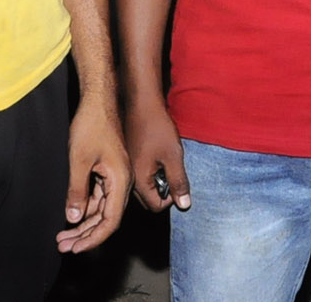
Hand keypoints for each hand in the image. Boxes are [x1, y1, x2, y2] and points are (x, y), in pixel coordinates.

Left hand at [58, 95, 128, 252]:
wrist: (98, 99)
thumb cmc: (92, 125)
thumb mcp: (79, 160)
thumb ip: (77, 190)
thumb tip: (73, 218)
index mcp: (121, 181)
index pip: (110, 221)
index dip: (92, 238)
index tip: (74, 248)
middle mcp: (122, 182)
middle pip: (106, 219)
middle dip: (85, 235)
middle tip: (63, 246)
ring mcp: (116, 176)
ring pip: (101, 209)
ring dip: (83, 223)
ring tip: (63, 236)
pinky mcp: (108, 170)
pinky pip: (98, 196)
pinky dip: (85, 207)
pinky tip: (71, 214)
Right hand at [124, 94, 189, 213]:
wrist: (141, 103)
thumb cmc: (157, 127)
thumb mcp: (174, 156)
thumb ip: (178, 182)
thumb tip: (184, 205)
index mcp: (138, 181)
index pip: (156, 206)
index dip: (171, 198)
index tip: (177, 179)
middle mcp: (129, 177)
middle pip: (148, 199)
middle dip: (162, 190)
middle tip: (172, 170)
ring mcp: (127, 167)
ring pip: (144, 186)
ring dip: (156, 179)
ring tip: (165, 160)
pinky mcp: (127, 157)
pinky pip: (139, 173)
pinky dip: (150, 169)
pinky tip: (157, 152)